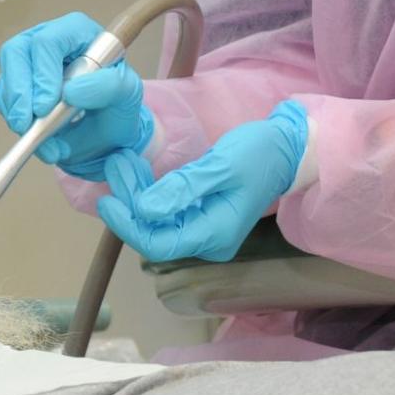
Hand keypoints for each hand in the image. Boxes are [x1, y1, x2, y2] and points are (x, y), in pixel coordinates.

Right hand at [0, 12, 152, 179]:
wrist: (107, 131)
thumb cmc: (118, 104)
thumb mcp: (127, 94)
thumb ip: (108, 87)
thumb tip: (71, 92)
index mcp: (76, 31)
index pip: (49, 41)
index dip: (42, 72)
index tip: (45, 106)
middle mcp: (47, 41)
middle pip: (15, 52)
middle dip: (18, 92)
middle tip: (25, 123)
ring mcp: (28, 62)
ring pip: (6, 78)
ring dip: (16, 111)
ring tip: (39, 139)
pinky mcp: (17, 86)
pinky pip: (4, 100)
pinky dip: (15, 121)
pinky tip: (37, 137)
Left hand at [96, 101, 310, 262]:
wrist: (286, 149)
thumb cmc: (259, 154)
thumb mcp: (220, 166)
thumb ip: (182, 189)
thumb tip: (144, 210)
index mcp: (215, 235)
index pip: (159, 245)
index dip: (128, 226)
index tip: (107, 199)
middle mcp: (208, 241)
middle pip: (155, 232)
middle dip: (130, 201)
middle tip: (115, 163)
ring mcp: (204, 230)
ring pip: (157, 221)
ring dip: (136, 193)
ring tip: (122, 160)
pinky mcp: (200, 215)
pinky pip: (167, 211)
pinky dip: (149, 192)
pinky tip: (137, 169)